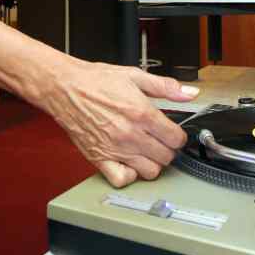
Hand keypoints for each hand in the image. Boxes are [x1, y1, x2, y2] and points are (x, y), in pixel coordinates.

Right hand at [42, 63, 199, 187]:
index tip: (172, 133)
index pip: (176, 139)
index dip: (178, 136)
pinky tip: (129, 162)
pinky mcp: (99, 159)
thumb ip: (165, 87)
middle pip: (166, 157)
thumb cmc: (95, 80)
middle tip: (159, 139)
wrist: (65, 87)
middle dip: (167, 148)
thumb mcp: (134, 75)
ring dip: (152, 162)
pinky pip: (122, 179)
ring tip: (146, 150)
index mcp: (142, 113)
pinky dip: (129, 175)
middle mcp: (130, 134)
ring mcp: (115, 149)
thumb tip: (189, 93)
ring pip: (149, 171)